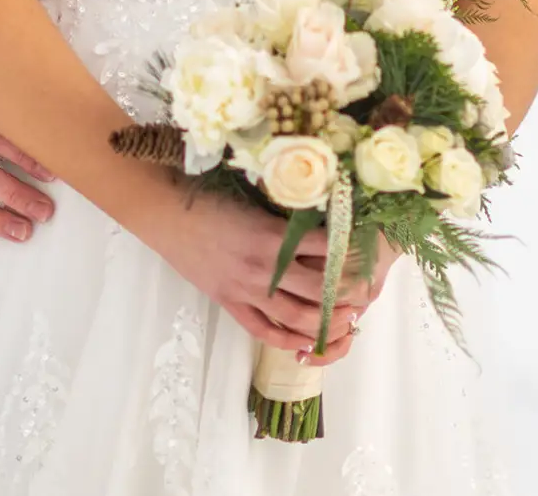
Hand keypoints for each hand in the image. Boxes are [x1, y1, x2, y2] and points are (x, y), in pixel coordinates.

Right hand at [137, 194, 388, 365]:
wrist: (167, 212)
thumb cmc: (209, 196)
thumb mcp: (255, 200)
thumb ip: (287, 216)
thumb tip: (324, 221)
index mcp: (273, 235)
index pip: (327, 248)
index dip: (352, 252)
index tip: (370, 251)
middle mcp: (265, 268)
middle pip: (321, 289)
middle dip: (349, 294)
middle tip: (367, 291)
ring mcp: (246, 290)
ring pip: (297, 317)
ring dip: (326, 322)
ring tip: (347, 319)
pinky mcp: (229, 303)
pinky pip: (263, 330)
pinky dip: (287, 340)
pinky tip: (305, 341)